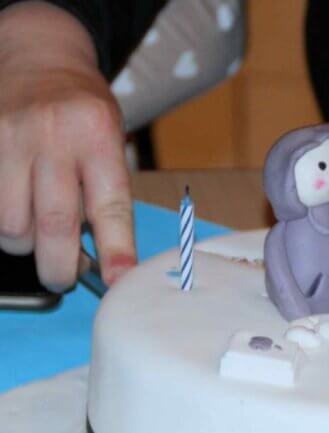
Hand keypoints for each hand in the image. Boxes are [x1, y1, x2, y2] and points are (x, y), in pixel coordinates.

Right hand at [0, 2, 134, 289]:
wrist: (40, 55)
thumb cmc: (84, 114)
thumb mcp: (112, 143)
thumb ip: (105, 197)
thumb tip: (103, 262)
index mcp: (98, 137)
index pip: (110, 206)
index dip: (115, 251)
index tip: (117, 281)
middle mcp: (53, 136)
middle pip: (53, 224)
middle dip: (59, 267)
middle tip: (62, 278)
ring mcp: (10, 137)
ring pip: (12, 224)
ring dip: (24, 244)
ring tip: (36, 233)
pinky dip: (5, 223)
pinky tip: (17, 209)